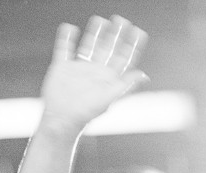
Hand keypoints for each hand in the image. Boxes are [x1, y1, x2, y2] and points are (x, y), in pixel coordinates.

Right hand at [38, 16, 147, 137]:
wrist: (61, 119)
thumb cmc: (85, 113)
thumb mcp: (109, 98)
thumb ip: (125, 84)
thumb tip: (144, 75)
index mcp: (108, 79)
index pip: (122, 58)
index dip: (131, 45)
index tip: (138, 32)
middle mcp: (95, 72)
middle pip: (107, 48)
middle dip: (115, 35)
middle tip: (121, 20)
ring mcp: (78, 68)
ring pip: (88, 46)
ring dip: (94, 33)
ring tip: (100, 20)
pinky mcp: (62, 67)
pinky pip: (64, 48)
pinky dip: (66, 38)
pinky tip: (70, 28)